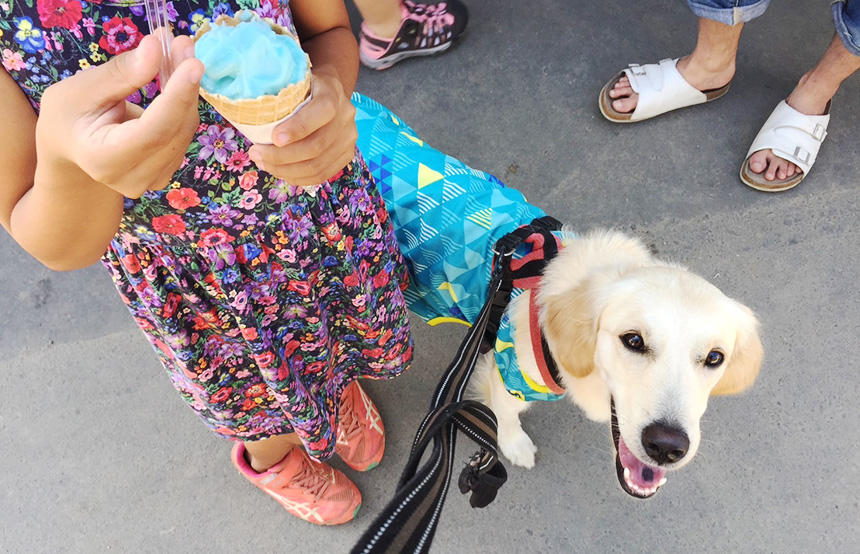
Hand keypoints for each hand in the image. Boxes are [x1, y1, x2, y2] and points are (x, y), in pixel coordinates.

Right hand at [36, 34, 203, 198]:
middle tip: (182, 43)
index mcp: (105, 160)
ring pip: (184, 128)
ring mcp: (154, 179)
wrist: (71, 149)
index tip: (194, 64)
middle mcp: (134, 178)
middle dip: (183, 83)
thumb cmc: (70, 117)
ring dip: (185, 88)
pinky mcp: (167, 170)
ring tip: (174, 54)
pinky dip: (183, 101)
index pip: (153, 131)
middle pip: (174, 128)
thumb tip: (156, 49)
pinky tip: (173, 79)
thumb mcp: (81, 89)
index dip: (177, 98)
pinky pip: (184, 130)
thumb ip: (121, 74)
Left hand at [247, 69, 357, 186]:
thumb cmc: (303, 87)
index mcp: (332, 93)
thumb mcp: (293, 81)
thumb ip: (279, 96)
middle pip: (316, 146)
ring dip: (285, 170)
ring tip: (263, 163)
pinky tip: (280, 172)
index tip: (273, 138)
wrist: (329, 93)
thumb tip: (249, 114)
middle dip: (281, 156)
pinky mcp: (346, 156)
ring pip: (317, 165)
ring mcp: (348, 139)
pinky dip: (297, 177)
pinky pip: (321, 175)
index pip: (322, 112)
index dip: (298, 128)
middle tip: (256, 154)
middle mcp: (346, 117)